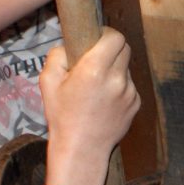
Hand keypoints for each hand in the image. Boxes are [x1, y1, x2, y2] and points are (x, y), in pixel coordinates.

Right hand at [40, 28, 139, 184]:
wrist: (81, 149)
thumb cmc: (62, 116)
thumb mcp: (47, 82)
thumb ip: (57, 55)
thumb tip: (69, 45)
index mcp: (95, 69)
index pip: (115, 37)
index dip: (106, 34)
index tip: (97, 39)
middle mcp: (116, 79)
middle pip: (124, 48)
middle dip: (111, 49)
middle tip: (97, 58)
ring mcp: (129, 93)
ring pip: (126, 68)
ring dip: (115, 69)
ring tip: (97, 86)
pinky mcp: (136, 104)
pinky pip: (129, 86)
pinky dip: (119, 87)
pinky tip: (104, 101)